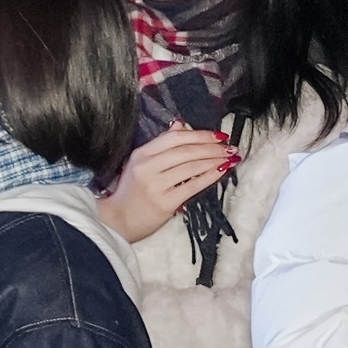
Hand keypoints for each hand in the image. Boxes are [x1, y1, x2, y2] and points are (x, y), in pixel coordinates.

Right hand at [102, 126, 238, 245]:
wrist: (118, 221)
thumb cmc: (131, 192)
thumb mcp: (139, 164)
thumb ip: (161, 145)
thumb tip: (181, 126)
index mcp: (140, 154)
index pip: (173, 138)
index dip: (199, 134)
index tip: (219, 135)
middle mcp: (146, 167)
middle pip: (185, 151)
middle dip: (212, 147)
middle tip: (230, 147)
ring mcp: (155, 185)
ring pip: (191, 167)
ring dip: (215, 160)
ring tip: (230, 158)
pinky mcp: (165, 203)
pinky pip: (193, 186)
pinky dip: (210, 177)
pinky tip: (221, 171)